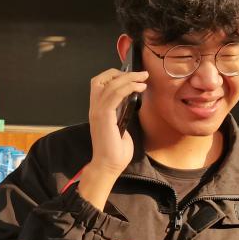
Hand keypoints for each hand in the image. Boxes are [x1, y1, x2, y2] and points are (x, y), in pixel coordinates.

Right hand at [76, 68, 147, 208]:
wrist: (108, 166)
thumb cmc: (115, 152)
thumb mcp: (120, 128)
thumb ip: (122, 115)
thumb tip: (130, 105)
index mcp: (97, 111)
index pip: (99, 85)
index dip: (113, 76)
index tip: (131, 77)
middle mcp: (95, 109)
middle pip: (100, 79)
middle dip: (120, 73)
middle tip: (139, 73)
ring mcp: (97, 112)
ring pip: (109, 84)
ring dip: (128, 77)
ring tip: (143, 77)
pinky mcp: (104, 116)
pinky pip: (114, 94)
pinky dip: (128, 87)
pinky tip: (139, 87)